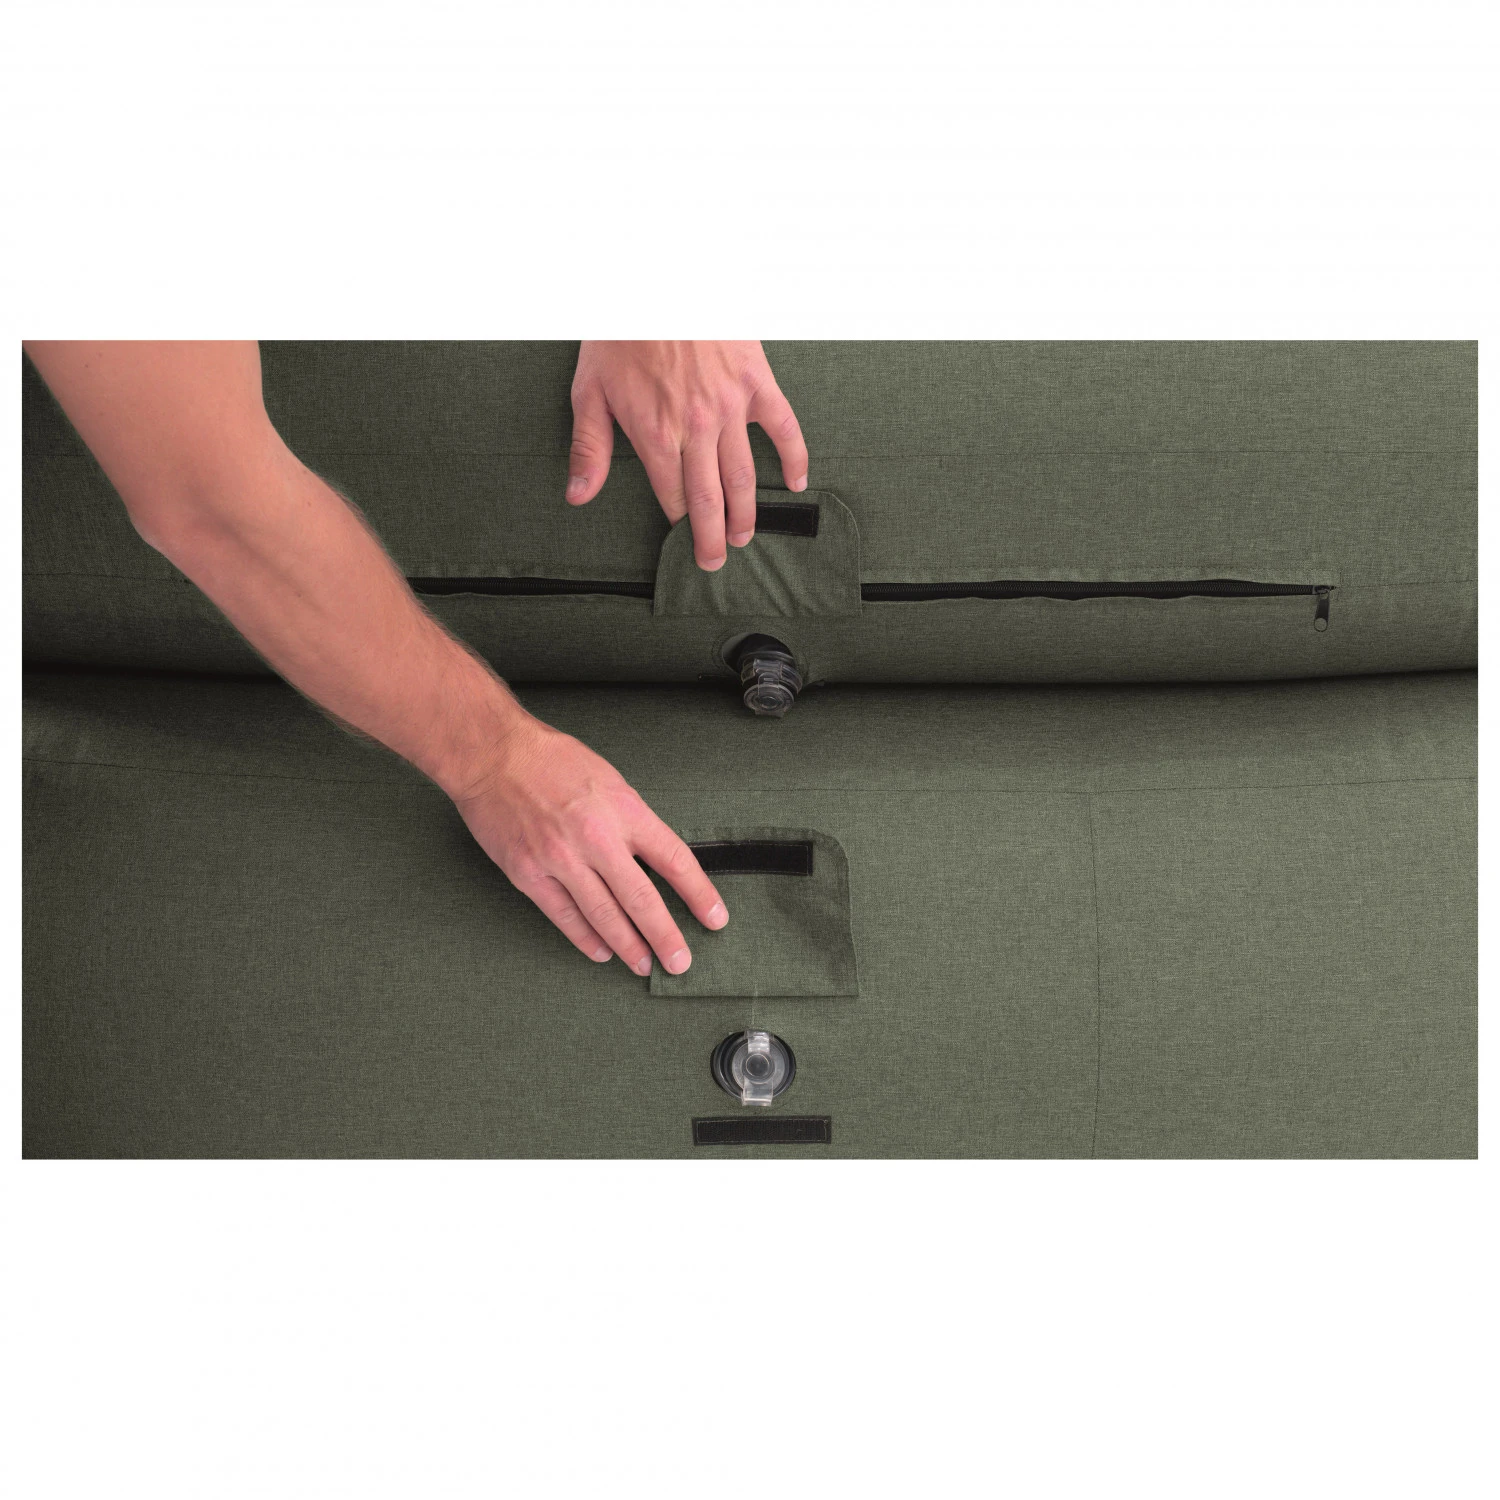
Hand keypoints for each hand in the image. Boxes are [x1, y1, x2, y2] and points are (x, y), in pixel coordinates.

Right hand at [452, 708, 726, 974]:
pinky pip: (564, 915)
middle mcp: (596, 837)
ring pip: (603, 915)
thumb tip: (655, 860)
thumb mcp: (609, 780)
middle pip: (642, 898)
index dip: (699, 894)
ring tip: (644, 965)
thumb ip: (632, 820)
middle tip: (680, 962)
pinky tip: (601, 952)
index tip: (715, 918)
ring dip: (628, 946)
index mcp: (624, 809)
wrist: (492, 754)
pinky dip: (585, 938)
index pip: (675, 859)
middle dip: (665, 936)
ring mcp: (560, 858)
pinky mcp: (529, 873)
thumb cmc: (552, 761)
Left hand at [566, 340, 808, 571]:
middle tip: (716, 561)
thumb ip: (589, 447)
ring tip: (744, 537)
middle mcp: (695, 428)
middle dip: (713, 537)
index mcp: (654, 434)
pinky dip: (794, 458)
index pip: (672, 496)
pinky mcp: (755, 382)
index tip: (682, 541)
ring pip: (742, 475)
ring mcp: (730, 407)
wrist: (656, 279)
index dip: (679, 524)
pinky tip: (796, 483)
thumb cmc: (620, 331)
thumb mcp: (589, 390)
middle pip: (709, 498)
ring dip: (746, 512)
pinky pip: (782, 427)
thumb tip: (578, 495)